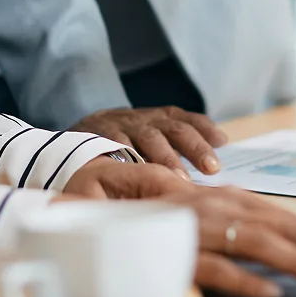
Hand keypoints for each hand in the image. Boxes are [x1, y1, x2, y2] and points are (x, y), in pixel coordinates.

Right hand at [62, 160, 295, 296]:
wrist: (62, 211)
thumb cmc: (122, 216)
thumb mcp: (173, 215)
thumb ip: (211, 224)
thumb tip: (262, 247)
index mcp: (208, 197)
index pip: (273, 214)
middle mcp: (202, 205)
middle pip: (275, 225)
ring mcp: (185, 227)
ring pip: (252, 241)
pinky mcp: (164, 252)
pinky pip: (211, 267)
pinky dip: (244, 281)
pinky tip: (273, 294)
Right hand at [72, 105, 227, 175]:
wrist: (72, 137)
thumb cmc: (122, 142)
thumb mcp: (150, 136)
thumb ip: (181, 141)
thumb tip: (220, 144)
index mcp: (157, 117)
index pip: (186, 119)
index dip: (204, 129)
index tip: (223, 142)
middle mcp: (142, 118)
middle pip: (173, 128)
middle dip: (194, 146)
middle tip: (212, 167)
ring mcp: (121, 126)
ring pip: (148, 137)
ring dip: (166, 157)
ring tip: (181, 179)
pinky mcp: (99, 137)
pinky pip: (118, 147)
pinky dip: (132, 160)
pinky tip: (143, 175)